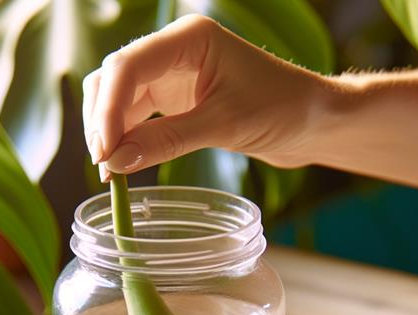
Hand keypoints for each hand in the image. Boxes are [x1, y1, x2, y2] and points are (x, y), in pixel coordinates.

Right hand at [82, 14, 325, 180]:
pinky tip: (122, 165)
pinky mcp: (173, 98)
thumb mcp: (224, 127)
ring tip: (110, 172)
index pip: (127, 67)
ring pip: (118, 98)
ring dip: (109, 132)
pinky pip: (134, 115)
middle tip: (104, 166)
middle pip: (113, 78)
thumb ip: (167, 141)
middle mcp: (173, 49)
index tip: (104, 152)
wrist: (315, 121)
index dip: (107, 110)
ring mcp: (170, 73)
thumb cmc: (283, 110)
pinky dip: (125, 139)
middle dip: (102, 121)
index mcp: (188, 38)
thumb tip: (116, 162)